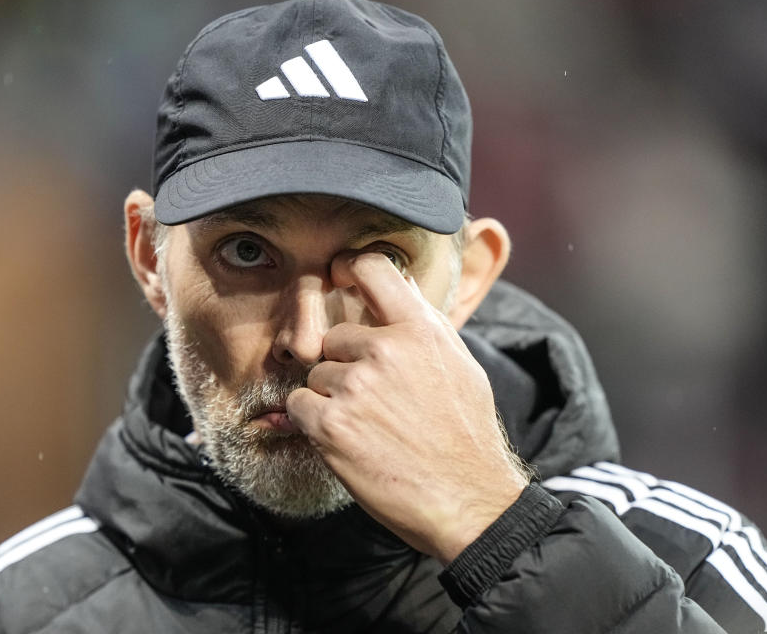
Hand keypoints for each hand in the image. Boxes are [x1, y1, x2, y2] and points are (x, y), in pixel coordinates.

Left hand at [285, 251, 529, 563]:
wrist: (467, 500)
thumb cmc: (466, 435)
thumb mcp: (459, 365)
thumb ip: (423, 325)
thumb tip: (399, 287)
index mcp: (420, 329)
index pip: (372, 268)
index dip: (349, 267)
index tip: (339, 273)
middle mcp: (385, 350)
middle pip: (334, 338)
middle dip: (345, 364)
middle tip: (375, 400)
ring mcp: (355, 386)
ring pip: (317, 375)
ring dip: (331, 397)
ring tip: (369, 426)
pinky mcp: (330, 424)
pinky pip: (299, 405)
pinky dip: (314, 423)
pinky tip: (347, 440)